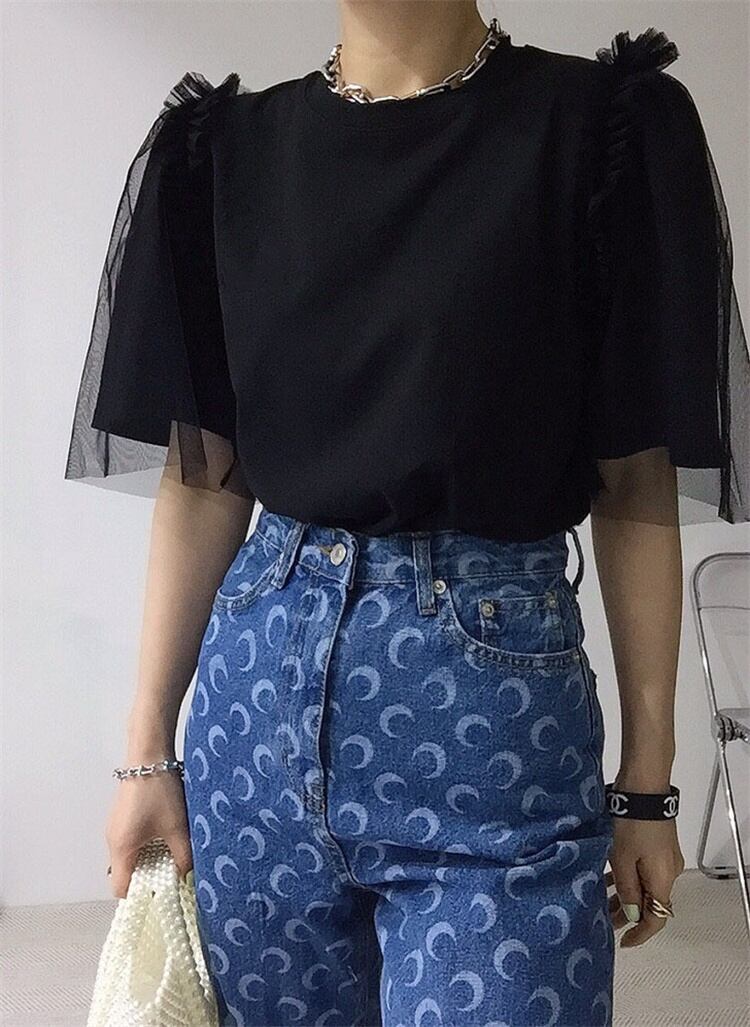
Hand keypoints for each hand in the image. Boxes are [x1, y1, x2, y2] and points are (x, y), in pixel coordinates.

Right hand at [105, 769, 192, 898]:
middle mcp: (112, 841)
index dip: (141, 897)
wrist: (149, 755)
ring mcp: (116, 827)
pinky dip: (146, 846)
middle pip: (126, 873)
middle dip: (148, 878)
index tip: (162, 896)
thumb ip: (183, 857)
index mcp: (121, 849)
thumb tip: (188, 876)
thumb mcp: (177, 828)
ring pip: (130, 856)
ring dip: (149, 860)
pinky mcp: (122, 816)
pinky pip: (131, 841)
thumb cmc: (160, 794)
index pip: (121, 889)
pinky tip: (165, 837)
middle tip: (172, 878)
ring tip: (172, 857)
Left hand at [606, 817, 684, 946]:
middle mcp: (668, 872)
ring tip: (600, 900)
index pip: (657, 918)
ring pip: (645, 885)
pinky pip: (643, 870)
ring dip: (625, 895)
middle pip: (650, 902)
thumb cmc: (630, 825)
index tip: (622, 943)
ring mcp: (663, 857)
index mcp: (662, 880)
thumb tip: (632, 915)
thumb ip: (627, 889)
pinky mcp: (656, 844)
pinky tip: (607, 877)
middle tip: (604, 921)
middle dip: (628, 914)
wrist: (644, 788)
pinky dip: (628, 877)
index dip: (640, 934)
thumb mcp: (622, 859)